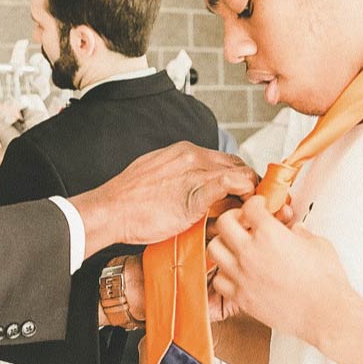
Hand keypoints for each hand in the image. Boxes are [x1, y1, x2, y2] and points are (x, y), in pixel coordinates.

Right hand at [71, 143, 257, 253]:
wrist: (111, 210)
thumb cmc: (129, 201)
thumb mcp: (158, 176)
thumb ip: (181, 178)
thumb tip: (195, 192)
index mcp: (184, 151)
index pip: (224, 160)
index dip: (238, 177)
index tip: (241, 193)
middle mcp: (193, 156)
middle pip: (237, 165)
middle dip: (248, 184)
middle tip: (251, 205)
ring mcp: (196, 172)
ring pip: (239, 174)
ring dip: (248, 194)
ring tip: (248, 212)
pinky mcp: (197, 192)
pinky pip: (231, 184)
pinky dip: (243, 194)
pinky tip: (241, 209)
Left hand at [207, 196, 349, 344]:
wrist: (324, 313)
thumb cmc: (325, 281)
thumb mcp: (318, 244)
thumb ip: (301, 233)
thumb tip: (295, 231)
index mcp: (270, 233)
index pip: (250, 207)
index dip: (255, 203)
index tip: (258, 207)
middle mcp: (251, 251)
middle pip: (224, 222)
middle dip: (233, 217)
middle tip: (242, 222)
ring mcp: (242, 274)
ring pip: (214, 248)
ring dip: (224, 243)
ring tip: (235, 246)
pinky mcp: (241, 296)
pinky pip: (219, 279)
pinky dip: (225, 273)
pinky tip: (236, 272)